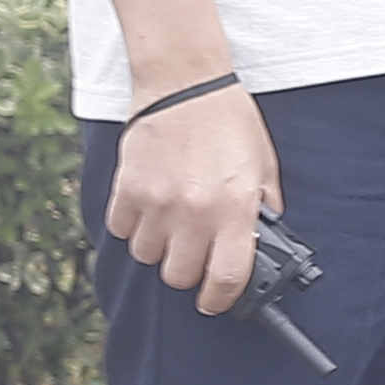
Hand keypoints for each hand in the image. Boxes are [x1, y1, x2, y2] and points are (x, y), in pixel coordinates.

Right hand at [108, 82, 282, 314]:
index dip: (221, 299)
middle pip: (179, 276)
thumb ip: (263, 208)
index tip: (216, 300)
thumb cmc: (228, 123)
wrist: (185, 84)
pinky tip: (147, 208)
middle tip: (194, 255)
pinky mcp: (127, 188)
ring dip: (159, 249)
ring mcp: (156, 202)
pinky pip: (120, 230)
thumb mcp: (264, 167)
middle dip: (188, 272)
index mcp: (234, 209)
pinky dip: (132, 227)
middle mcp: (194, 212)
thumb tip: (261, 245)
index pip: (226, 278)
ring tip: (171, 226)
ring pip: (147, 256)